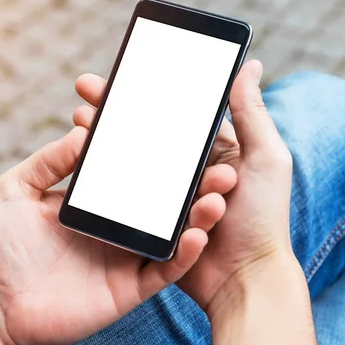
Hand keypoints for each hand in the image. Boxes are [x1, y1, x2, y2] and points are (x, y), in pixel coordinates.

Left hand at [0, 121, 235, 344]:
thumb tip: (82, 133)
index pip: (136, 172)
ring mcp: (127, 255)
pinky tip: (196, 234)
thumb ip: (48, 160)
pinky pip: (164, 268)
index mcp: (99, 200)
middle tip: (217, 163)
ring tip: (217, 194)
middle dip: (194, 183)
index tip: (182, 131)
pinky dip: (183, 253)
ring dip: (199, 214)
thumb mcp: (16, 189)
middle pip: (165, 201)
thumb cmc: (1, 246)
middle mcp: (119, 224)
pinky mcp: (131, 287)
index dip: (159, 154)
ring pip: (174, 232)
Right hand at [73, 60, 295, 314]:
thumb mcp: (266, 158)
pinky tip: (85, 162)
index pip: (176, 113)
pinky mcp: (156, 220)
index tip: (117, 74)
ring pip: (133, 162)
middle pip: (148, 134)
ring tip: (79, 122)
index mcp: (216, 150)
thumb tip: (252, 65)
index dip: (146, 92)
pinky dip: (107, 178)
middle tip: (84, 96)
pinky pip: (129, 195)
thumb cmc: (263, 217)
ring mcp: (172, 196)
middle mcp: (192, 170)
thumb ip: (252, 114)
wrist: (245, 279)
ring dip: (105, 141)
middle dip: (115, 112)